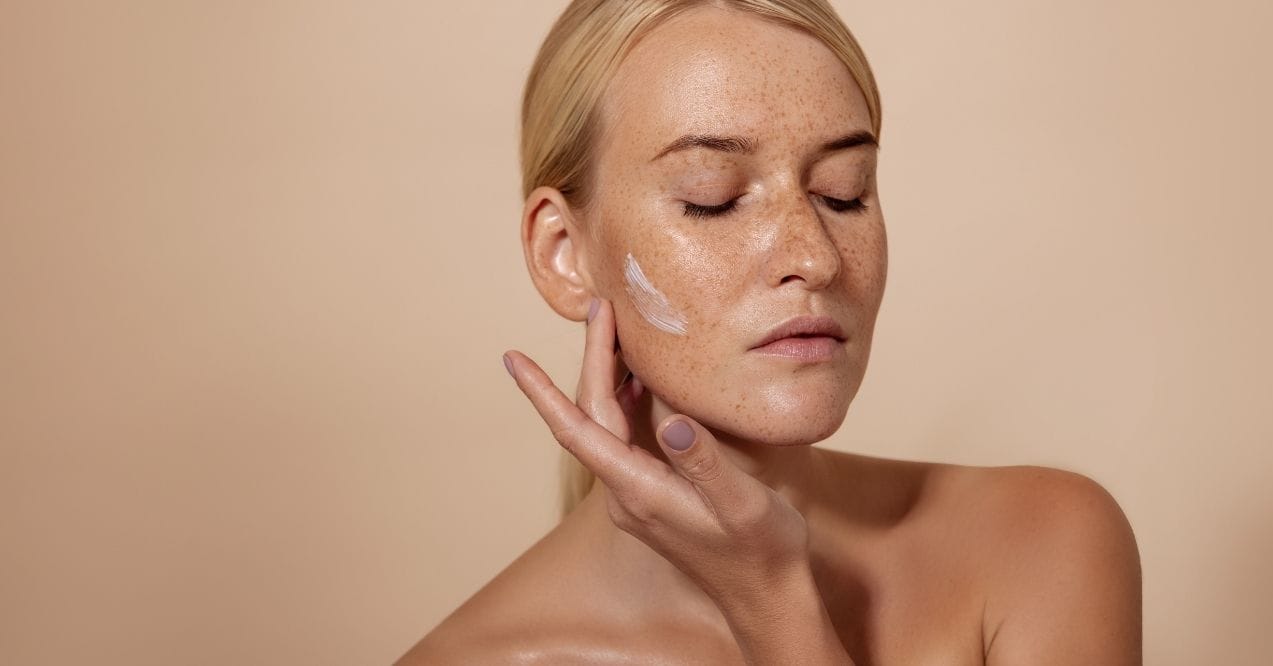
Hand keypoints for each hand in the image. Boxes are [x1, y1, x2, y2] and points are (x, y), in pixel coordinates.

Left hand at [502, 298, 811, 604]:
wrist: (764, 595)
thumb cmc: (760, 550)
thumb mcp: (742, 504)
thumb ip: (705, 462)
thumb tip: (671, 420)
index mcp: (639, 490)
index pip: (578, 430)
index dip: (543, 392)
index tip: (514, 357)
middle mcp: (625, 492)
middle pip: (589, 416)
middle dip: (590, 360)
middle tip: (598, 309)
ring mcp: (634, 494)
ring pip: (603, 424)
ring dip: (603, 377)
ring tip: (612, 330)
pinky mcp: (648, 493)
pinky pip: (622, 436)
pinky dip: (623, 399)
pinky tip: (639, 379)